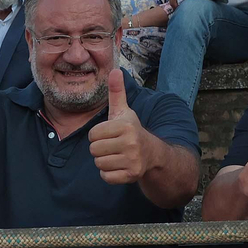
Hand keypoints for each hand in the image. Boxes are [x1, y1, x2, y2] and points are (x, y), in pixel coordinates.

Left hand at [89, 69, 146, 184]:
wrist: (153, 154)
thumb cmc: (132, 131)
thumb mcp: (124, 112)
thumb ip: (116, 92)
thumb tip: (114, 69)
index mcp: (126, 126)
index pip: (93, 134)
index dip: (98, 135)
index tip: (110, 134)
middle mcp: (131, 143)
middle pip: (94, 150)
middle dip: (100, 149)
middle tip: (113, 146)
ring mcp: (132, 160)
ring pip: (99, 164)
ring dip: (104, 161)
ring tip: (116, 155)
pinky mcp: (132, 175)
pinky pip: (105, 177)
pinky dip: (109, 174)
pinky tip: (119, 166)